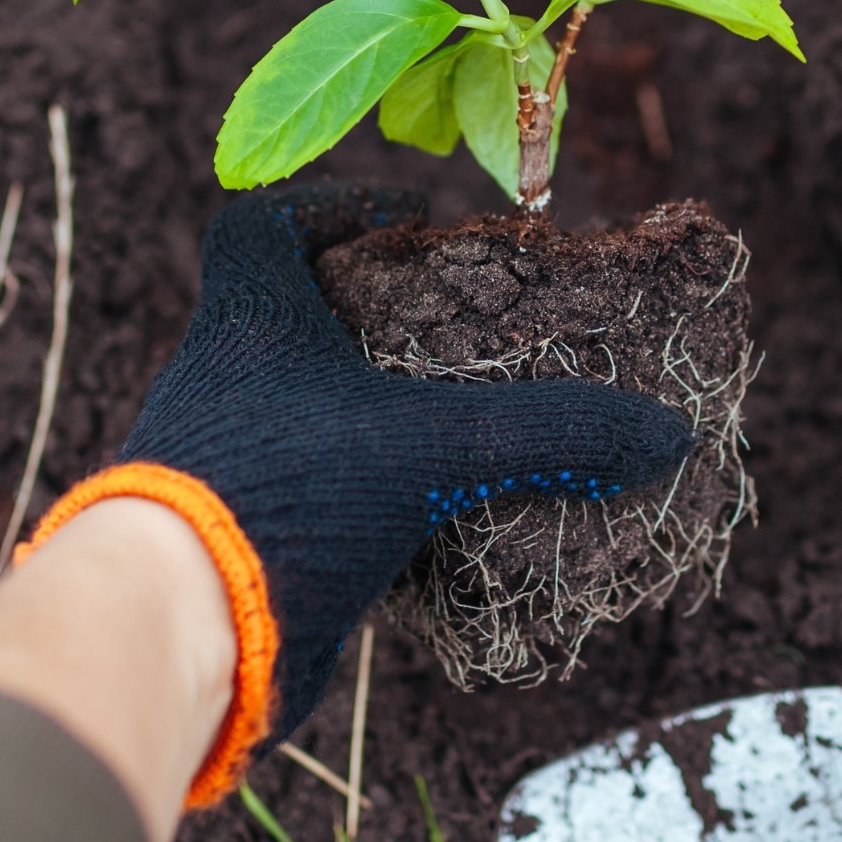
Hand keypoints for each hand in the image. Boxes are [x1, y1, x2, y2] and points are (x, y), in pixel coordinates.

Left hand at [27, 184, 693, 803]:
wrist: (178, 635)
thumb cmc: (286, 495)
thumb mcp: (431, 449)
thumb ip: (546, 432)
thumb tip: (663, 432)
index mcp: (249, 323)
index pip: (259, 227)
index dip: (328, 206)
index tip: (402, 220)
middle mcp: (224, 381)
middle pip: (290, 320)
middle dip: (372, 319)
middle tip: (456, 332)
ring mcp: (227, 463)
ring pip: (304, 414)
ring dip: (372, 413)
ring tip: (458, 426)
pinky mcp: (244, 538)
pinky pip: (314, 494)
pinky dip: (370, 494)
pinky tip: (431, 518)